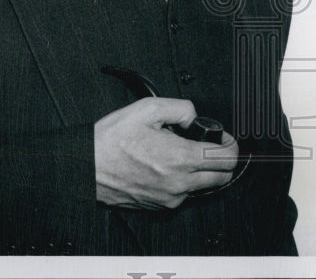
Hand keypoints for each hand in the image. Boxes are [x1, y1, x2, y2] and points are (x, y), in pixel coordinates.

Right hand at [94, 97, 237, 208]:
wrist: (85, 167)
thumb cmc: (111, 140)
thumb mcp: (148, 108)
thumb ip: (181, 108)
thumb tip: (194, 116)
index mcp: (180, 159)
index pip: (227, 158)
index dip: (230, 144)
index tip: (223, 137)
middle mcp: (179, 183)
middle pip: (223, 177)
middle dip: (222, 160)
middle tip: (209, 145)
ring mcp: (170, 198)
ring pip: (204, 187)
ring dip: (202, 171)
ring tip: (182, 153)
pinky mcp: (159, 206)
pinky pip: (184, 194)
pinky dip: (184, 181)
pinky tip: (167, 165)